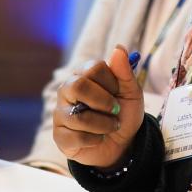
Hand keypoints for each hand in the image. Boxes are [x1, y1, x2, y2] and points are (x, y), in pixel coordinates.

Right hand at [53, 44, 144, 168]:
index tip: (118, 92)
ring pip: (78, 116)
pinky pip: (76, 137)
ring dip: (104, 125)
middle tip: (115, 110)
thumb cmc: (124, 113)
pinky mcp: (60, 136)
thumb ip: (124, 72)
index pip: (93, 68)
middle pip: (78, 86)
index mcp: (84, 75)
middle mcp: (67, 90)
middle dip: (103, 102)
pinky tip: (98, 138)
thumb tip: (119, 48)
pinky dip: (95, 140)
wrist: (122, 144)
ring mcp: (61, 113)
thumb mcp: (131, 93)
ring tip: (110, 127)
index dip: (111, 82)